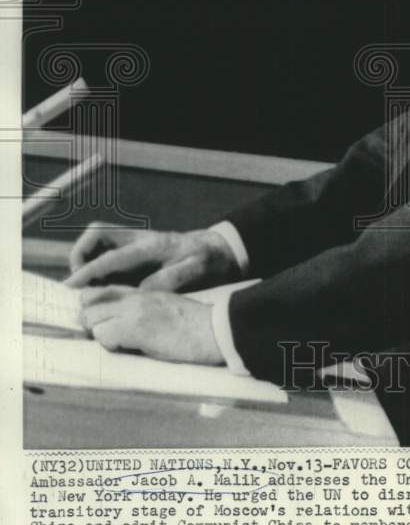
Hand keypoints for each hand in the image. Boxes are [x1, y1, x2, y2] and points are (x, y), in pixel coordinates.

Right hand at [65, 223, 239, 290]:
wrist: (222, 249)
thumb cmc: (211, 261)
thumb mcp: (198, 271)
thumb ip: (170, 279)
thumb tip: (141, 290)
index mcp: (152, 246)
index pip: (111, 257)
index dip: (88, 272)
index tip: (72, 287)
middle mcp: (140, 239)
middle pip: (97, 234)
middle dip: (80, 256)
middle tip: (79, 284)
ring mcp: (137, 243)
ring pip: (99, 240)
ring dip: (87, 260)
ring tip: (91, 288)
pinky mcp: (138, 250)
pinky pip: (109, 251)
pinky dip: (99, 265)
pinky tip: (106, 286)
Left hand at [79, 286, 224, 364]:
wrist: (212, 329)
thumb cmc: (193, 325)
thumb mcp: (164, 307)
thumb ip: (140, 309)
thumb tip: (117, 325)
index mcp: (141, 291)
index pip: (98, 291)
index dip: (91, 307)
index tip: (96, 321)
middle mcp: (133, 297)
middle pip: (87, 304)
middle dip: (92, 323)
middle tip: (108, 336)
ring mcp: (133, 310)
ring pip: (91, 321)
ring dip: (101, 335)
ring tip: (121, 343)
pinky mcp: (135, 327)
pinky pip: (104, 336)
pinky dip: (111, 345)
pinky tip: (129, 348)